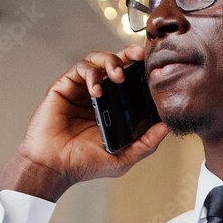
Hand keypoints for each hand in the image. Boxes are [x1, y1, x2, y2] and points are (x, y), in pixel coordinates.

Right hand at [0, 44, 168, 200]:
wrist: (54, 167)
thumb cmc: (84, 164)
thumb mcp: (124, 157)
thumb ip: (147, 142)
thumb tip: (168, 126)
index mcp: (113, 108)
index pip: (130, 81)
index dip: (141, 70)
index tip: (155, 67)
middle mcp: (98, 95)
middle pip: (115, 63)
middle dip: (129, 55)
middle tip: (140, 56)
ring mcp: (80, 90)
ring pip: (97, 60)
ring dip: (111, 61)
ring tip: (118, 75)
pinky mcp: (64, 87)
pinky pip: (80, 69)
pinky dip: (91, 74)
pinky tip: (98, 90)